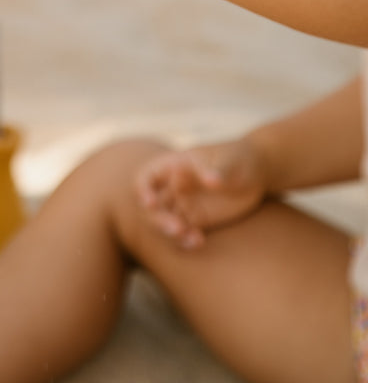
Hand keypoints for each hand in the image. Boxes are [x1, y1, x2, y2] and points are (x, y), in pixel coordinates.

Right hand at [135, 138, 269, 248]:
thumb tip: (211, 180)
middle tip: (178, 229)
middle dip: (159, 220)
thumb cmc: (239, 158)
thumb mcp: (230, 161)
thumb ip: (219, 170)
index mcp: (174, 165)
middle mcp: (174, 186)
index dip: (143, 190)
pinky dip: (186, 240)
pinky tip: (199, 242)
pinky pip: (184, 233)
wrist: (256, 172)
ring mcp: (185, 204)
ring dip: (172, 234)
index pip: (147, 177)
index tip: (151, 204)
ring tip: (192, 239)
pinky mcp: (197, 219)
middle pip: (153, 206)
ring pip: (165, 222)